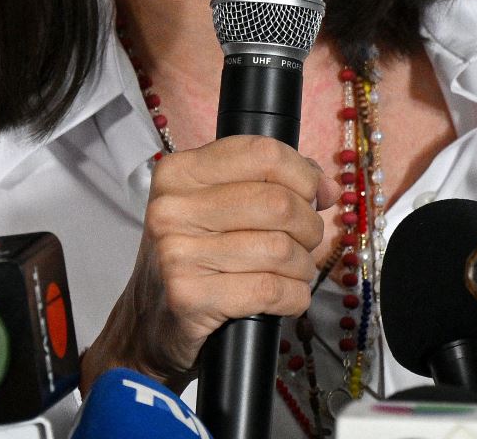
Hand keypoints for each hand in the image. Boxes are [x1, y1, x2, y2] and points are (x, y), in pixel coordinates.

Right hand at [80, 135, 334, 390]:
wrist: (149, 322)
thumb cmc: (195, 257)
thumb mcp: (216, 206)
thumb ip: (268, 184)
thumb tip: (326, 188)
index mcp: (179, 172)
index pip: (263, 153)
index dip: (303, 176)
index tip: (314, 197)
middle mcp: (172, 207)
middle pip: (279, 203)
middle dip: (309, 228)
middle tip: (304, 243)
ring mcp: (176, 253)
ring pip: (280, 249)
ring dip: (302, 267)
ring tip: (291, 273)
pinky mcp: (189, 296)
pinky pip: (271, 290)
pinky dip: (294, 297)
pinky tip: (284, 298)